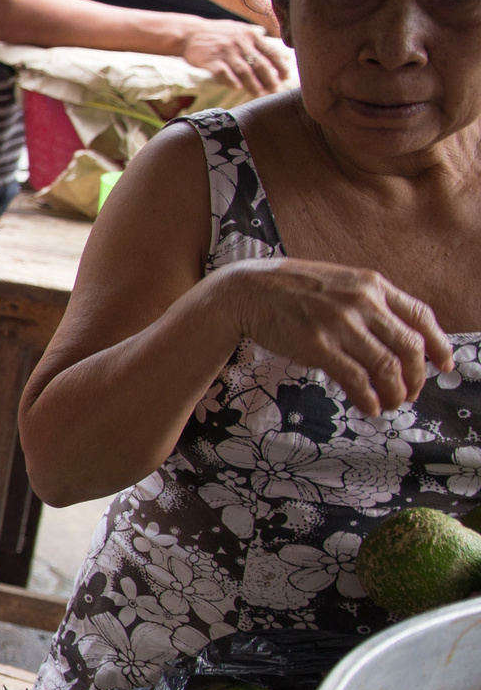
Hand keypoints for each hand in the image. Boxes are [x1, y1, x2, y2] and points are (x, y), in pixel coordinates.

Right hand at [180, 21, 288, 97]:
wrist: (190, 33)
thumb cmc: (218, 33)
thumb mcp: (240, 29)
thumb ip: (258, 38)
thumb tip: (278, 48)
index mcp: (250, 35)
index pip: (270, 51)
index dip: (280, 65)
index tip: (286, 76)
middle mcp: (240, 43)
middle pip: (259, 63)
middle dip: (270, 78)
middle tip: (276, 89)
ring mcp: (225, 52)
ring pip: (243, 70)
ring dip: (253, 84)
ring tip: (259, 93)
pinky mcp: (210, 60)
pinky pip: (222, 73)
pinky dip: (230, 81)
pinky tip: (237, 88)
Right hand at [217, 258, 455, 416]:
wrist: (246, 291)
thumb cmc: (292, 289)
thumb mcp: (341, 283)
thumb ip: (370, 303)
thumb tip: (398, 336)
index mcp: (372, 284)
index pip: (421, 316)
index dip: (439, 345)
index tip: (443, 365)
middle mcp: (362, 302)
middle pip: (409, 347)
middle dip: (417, 377)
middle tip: (411, 392)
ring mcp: (340, 324)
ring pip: (387, 367)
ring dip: (395, 393)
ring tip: (391, 403)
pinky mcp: (317, 346)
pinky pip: (355, 379)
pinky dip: (368, 398)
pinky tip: (369, 406)